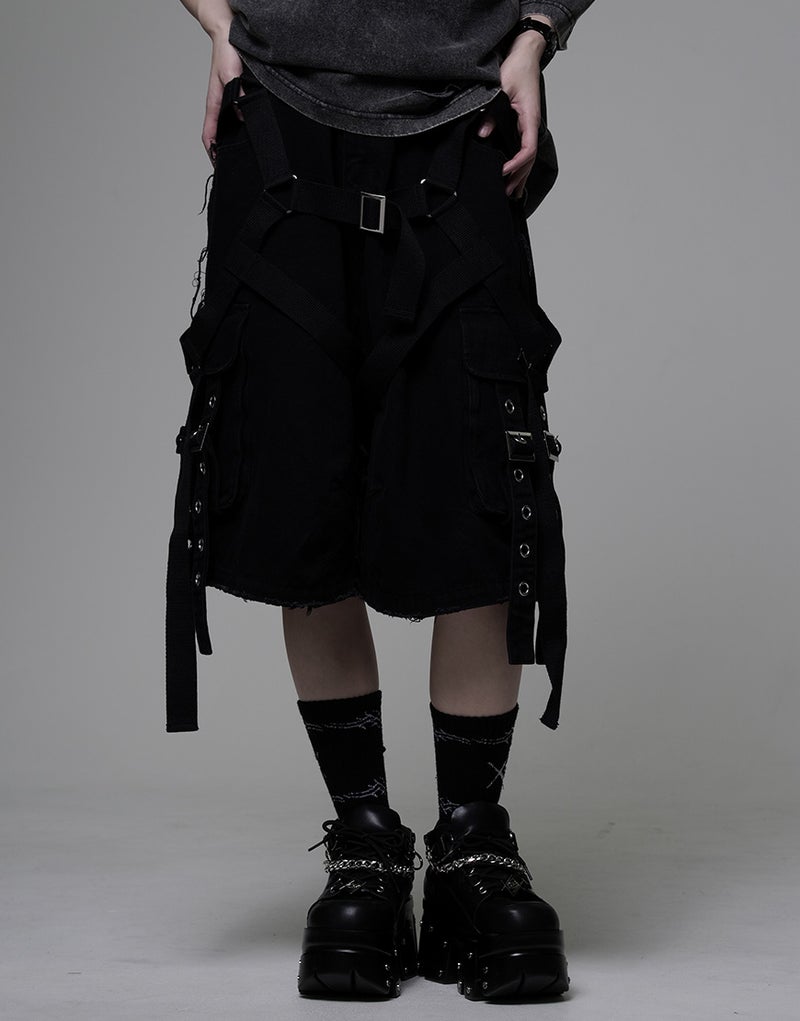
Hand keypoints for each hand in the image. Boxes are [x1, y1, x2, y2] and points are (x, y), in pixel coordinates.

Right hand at [203, 33, 245, 165]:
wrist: (229, 35)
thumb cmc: (226, 53)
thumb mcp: (231, 75)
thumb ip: (237, 95)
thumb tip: (243, 114)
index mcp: (214, 104)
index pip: (208, 134)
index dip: (212, 152)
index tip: (218, 166)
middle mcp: (221, 105)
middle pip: (219, 135)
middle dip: (224, 152)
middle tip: (236, 166)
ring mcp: (229, 101)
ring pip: (230, 127)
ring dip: (234, 140)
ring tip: (246, 155)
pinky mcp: (238, 95)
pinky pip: (240, 115)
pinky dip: (244, 126)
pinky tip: (255, 131)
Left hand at [475, 32, 544, 199]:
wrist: (525, 54)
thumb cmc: (517, 68)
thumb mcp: (501, 88)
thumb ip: (492, 112)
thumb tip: (483, 134)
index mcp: (530, 117)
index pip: (528, 148)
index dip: (517, 163)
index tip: (503, 171)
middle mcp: (532, 124)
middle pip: (529, 158)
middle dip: (519, 176)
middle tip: (506, 192)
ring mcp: (529, 125)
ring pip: (528, 156)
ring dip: (521, 174)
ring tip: (512, 192)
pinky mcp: (524, 123)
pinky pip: (524, 147)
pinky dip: (520, 164)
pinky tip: (515, 175)